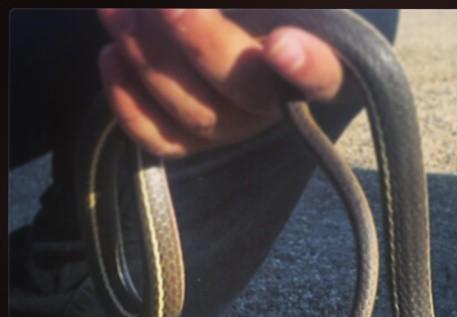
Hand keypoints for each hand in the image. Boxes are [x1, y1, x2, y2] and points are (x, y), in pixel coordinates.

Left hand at [97, 9, 345, 156]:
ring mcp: (234, 127)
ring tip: (118, 13)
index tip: (281, 46)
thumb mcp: (257, 13)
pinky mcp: (196, 140)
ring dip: (151, 62)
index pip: (323, 75)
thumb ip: (248, 12)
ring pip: (197, 115)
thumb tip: (209, 17)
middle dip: (199, 43)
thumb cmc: (247, 20)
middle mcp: (274, 106)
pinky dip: (129, 106)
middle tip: (163, 4)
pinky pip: (163, 140)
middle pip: (245, 90)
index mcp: (310, 68)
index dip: (306, 68)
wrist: (221, 39)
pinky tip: (110, 58)